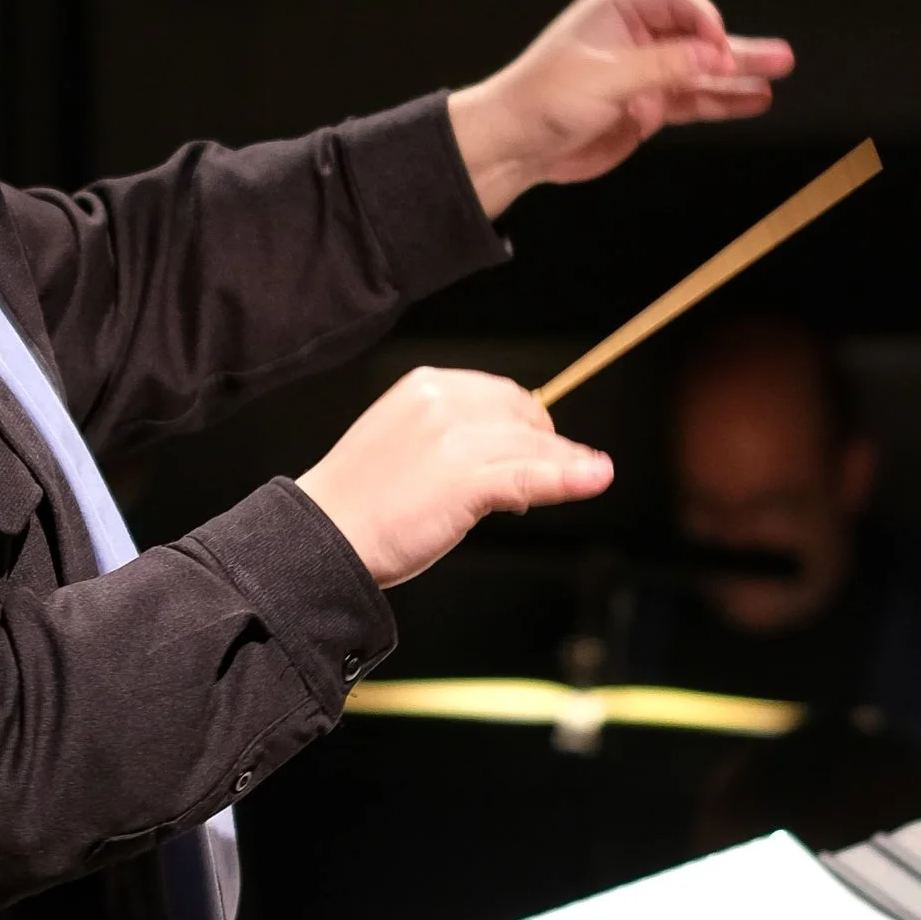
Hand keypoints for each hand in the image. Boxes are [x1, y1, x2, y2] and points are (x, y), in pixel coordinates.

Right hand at [298, 366, 612, 590]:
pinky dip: (569, 478)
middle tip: (544, 478)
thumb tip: (513, 456)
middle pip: (523, 418)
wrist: (326, 533)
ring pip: (532, 449)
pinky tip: (595, 477)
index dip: (526, 423)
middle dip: (544, 447)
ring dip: (563, 466)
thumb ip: (453, 437)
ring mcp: (457, 439)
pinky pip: (531, 476)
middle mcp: (443, 402)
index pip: (501, 394)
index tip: (535, 446)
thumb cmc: (360, 498)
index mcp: (426, 386)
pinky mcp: (467, 478)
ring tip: (586, 478)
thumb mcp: (405, 443)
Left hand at [448, 0, 794, 216]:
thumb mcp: (607, 76)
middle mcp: (634, 36)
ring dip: (735, 76)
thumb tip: (716, 53)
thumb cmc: (542, 98)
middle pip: (697, 36)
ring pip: (699, 71)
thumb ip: (666, 65)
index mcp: (617, 9)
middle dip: (735, 48)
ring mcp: (642, 73)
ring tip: (775, 77)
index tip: (719, 46)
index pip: (678, 2)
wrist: (514, 144)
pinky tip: (750, 100)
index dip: (704, 21)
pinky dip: (720, 102)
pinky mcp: (646, 106)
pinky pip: (691, 100)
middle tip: (780, 56)